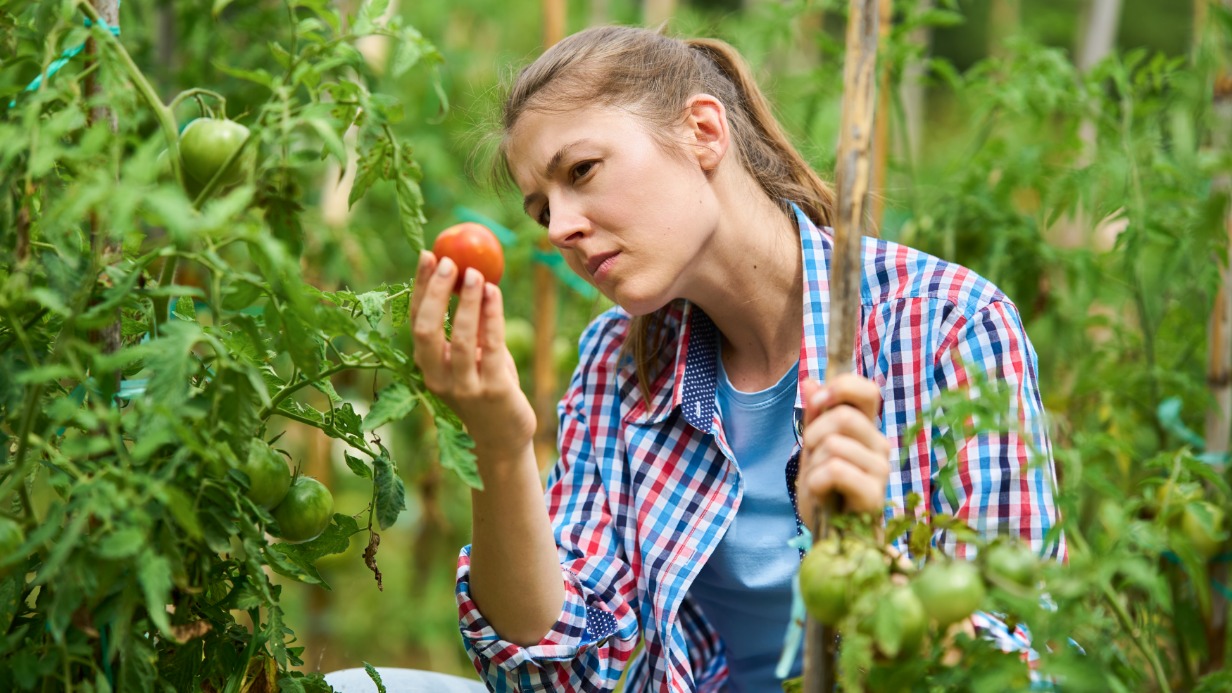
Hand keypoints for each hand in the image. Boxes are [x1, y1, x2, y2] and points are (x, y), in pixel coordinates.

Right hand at [410, 251, 536, 459]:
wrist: (502, 438)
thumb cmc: (486, 389)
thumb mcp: (473, 356)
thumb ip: (470, 325)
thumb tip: (471, 273)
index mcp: (427, 366)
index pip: (416, 320)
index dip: (419, 287)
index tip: (428, 255)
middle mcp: (438, 378)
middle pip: (426, 330)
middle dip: (434, 293)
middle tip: (449, 262)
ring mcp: (464, 386)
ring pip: (459, 339)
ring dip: (465, 302)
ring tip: (475, 273)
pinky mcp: (493, 390)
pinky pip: (491, 346)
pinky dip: (492, 316)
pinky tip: (495, 293)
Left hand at [796, 373, 890, 521]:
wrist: (830, 535)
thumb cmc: (825, 491)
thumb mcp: (813, 449)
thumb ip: (814, 416)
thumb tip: (810, 382)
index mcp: (867, 429)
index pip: (867, 390)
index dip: (840, 388)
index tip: (818, 402)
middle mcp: (879, 445)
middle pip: (842, 417)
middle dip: (814, 435)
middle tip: (813, 457)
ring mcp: (880, 469)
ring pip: (833, 445)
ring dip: (814, 465)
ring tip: (820, 482)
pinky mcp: (874, 494)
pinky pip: (834, 470)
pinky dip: (816, 482)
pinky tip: (822, 494)